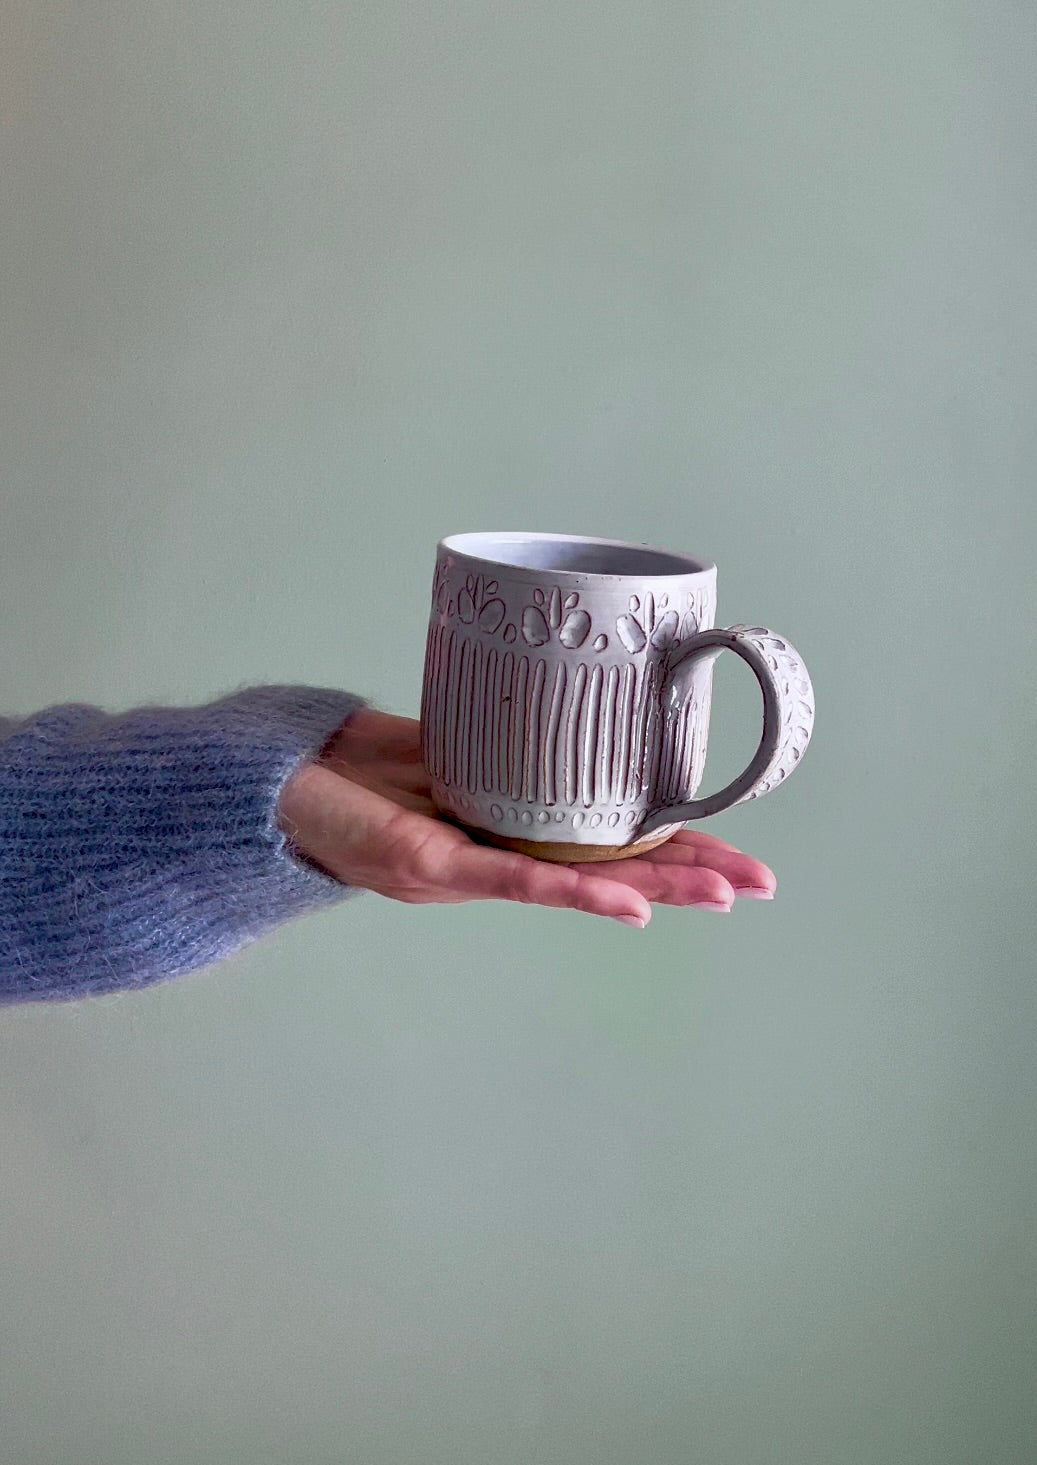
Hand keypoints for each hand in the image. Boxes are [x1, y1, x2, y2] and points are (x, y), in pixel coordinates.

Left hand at [277, 710, 776, 927]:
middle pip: (610, 872)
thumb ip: (488, 743)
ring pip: (581, 883)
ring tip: (720, 896)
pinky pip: (517, 878)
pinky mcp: (435, 864)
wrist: (272, 788)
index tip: (730, 851)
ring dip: (655, 890)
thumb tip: (544, 692)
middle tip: (759, 884)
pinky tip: (628, 907)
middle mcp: (500, 860)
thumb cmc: (351, 772)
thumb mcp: (439, 749)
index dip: (669, 849)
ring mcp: (472, 869)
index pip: (604, 845)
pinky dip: (575, 893)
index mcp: (510, 833)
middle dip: (687, 877)